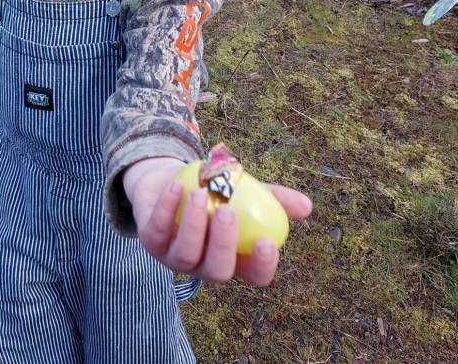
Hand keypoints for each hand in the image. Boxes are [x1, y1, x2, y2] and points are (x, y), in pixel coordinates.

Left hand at [125, 157, 312, 285]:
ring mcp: (175, 257)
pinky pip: (157, 230)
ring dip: (194, 224)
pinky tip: (177, 186)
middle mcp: (205, 265)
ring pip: (185, 254)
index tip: (268, 242)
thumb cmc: (215, 193)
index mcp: (234, 259)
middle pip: (217, 270)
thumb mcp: (245, 194)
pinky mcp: (151, 242)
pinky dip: (167, 207)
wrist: (171, 182)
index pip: (253, 276)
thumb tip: (306, 206)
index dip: (262, 266)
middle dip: (224, 244)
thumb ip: (273, 200)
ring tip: (201, 194)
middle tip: (229, 212)